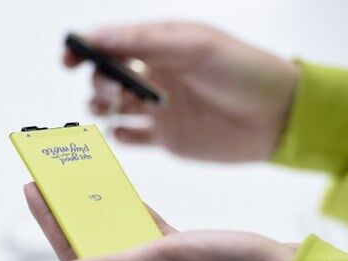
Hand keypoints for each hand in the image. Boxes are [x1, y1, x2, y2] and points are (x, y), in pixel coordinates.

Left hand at [25, 183, 296, 260]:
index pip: (74, 254)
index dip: (49, 220)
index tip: (31, 186)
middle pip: (91, 245)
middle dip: (68, 212)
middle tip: (50, 179)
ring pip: (116, 237)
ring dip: (98, 211)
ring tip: (78, 182)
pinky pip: (143, 234)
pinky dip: (129, 214)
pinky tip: (116, 196)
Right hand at [65, 22, 298, 161]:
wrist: (279, 117)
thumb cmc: (243, 71)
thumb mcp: (195, 46)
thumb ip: (146, 42)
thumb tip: (97, 35)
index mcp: (160, 47)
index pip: (112, 44)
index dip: (85, 49)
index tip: (68, 59)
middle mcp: (155, 76)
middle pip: (107, 77)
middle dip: (96, 81)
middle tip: (106, 91)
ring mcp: (159, 109)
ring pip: (113, 108)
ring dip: (101, 108)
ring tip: (110, 110)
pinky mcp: (166, 138)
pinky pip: (131, 138)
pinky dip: (119, 137)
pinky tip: (123, 134)